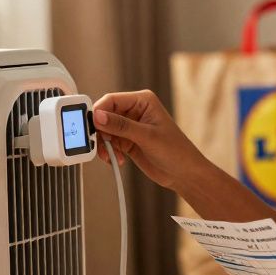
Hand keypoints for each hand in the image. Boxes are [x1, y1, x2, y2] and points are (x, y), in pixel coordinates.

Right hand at [90, 89, 206, 190]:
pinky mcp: (127, 141)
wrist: (184, 174)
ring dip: (104, 145)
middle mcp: (135, 110)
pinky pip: (109, 143)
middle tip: (101, 145)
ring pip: (104, 131)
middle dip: (100, 132)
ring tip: (111, 156)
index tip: (92, 126)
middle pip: (104, 115)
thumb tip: (98, 116)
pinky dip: (108, 152)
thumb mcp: (147, 137)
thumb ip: (121, 126)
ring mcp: (130, 126)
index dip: (99, 112)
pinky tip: (117, 160)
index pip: (112, 100)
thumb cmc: (175, 151)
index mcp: (142, 101)